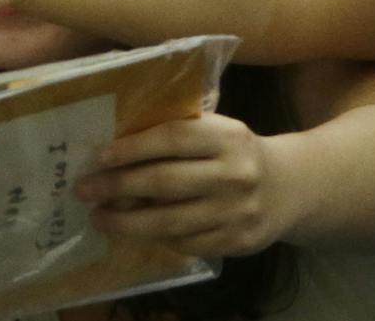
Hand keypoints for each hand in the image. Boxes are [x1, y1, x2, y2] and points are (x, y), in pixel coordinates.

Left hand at [77, 112, 282, 258]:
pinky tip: (136, 232)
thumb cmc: (234, 152)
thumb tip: (114, 143)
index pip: (171, 139)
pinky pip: (187, 244)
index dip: (132, 148)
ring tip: (99, 218)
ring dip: (128, 223)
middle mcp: (234, 173)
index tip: (99, 158)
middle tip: (84, 191)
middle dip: (117, 187)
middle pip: (165, 183)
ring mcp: (237, 212)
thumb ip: (177, 132)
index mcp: (226, 136)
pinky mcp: (238, 242)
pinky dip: (157, 239)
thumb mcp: (216, 130)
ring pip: (171, 222)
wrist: (289, 187)